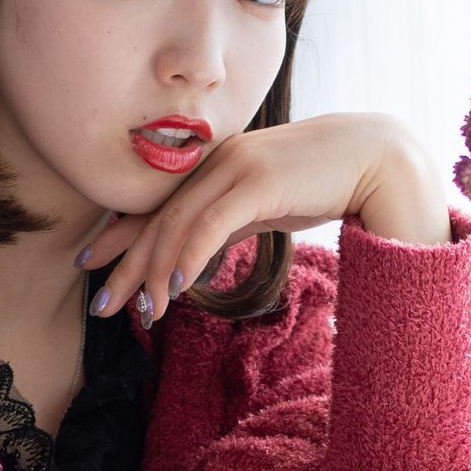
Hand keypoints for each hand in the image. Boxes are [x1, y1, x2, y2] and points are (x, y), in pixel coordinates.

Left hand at [85, 115, 452, 328]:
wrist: (379, 159)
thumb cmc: (326, 181)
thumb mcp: (266, 204)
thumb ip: (231, 221)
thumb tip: (199, 252)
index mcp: (217, 165)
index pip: (159, 204)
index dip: (121, 234)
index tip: (91, 262)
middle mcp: (218, 161)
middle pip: (159, 217)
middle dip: (124, 263)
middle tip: (99, 304)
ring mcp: (236, 167)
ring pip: (178, 224)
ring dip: (153, 272)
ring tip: (138, 312)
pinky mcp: (258, 181)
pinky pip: (211, 225)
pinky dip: (187, 256)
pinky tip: (172, 287)